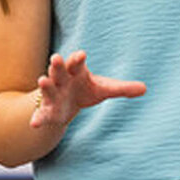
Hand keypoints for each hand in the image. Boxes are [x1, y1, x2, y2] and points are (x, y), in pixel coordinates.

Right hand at [31, 50, 146, 127]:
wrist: (66, 104)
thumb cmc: (85, 90)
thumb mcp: (103, 89)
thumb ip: (122, 88)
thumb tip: (145, 88)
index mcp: (76, 72)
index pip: (76, 62)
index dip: (78, 58)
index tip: (81, 54)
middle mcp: (62, 80)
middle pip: (59, 70)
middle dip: (57, 65)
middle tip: (56, 58)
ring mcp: (53, 95)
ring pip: (47, 88)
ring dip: (44, 84)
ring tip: (42, 80)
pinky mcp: (47, 110)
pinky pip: (41, 114)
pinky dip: (37, 118)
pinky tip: (34, 124)